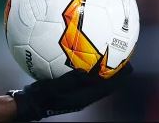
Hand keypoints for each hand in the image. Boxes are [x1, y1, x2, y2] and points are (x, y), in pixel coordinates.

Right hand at [8, 62, 132, 120]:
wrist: (28, 104)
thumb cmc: (38, 97)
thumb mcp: (52, 89)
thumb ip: (68, 81)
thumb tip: (84, 72)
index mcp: (83, 98)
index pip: (107, 87)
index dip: (120, 78)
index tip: (130, 65)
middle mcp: (82, 95)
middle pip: (105, 82)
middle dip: (115, 70)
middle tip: (123, 55)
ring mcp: (76, 92)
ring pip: (95, 79)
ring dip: (102, 68)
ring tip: (108, 53)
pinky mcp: (68, 88)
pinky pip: (83, 76)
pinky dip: (87, 66)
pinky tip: (82, 54)